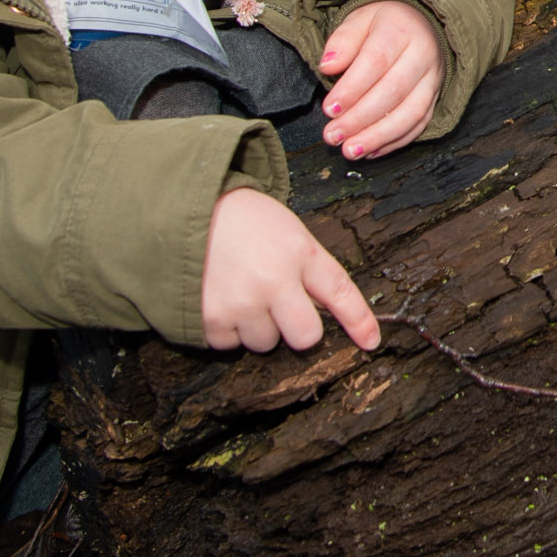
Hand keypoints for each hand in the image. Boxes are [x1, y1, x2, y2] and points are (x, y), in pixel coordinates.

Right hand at [201, 186, 379, 352]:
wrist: (185, 211)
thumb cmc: (243, 220)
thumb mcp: (288, 231)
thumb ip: (309, 268)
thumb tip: (326, 310)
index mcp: (298, 252)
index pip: (339, 292)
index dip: (359, 321)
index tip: (371, 342)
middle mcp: (273, 281)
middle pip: (305, 336)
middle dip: (299, 330)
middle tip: (281, 307)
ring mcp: (241, 304)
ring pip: (266, 342)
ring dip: (258, 327)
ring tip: (241, 292)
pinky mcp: (210, 320)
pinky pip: (230, 344)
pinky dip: (228, 329)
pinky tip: (220, 299)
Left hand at [318, 0, 443, 160]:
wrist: (422, 23)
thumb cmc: (384, 24)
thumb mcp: (359, 20)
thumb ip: (342, 41)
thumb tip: (328, 65)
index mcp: (401, 30)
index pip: (376, 62)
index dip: (351, 88)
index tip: (329, 108)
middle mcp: (423, 55)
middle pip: (393, 91)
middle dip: (360, 118)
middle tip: (333, 135)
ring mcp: (433, 79)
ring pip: (411, 112)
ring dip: (379, 136)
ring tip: (351, 150)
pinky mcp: (435, 98)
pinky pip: (420, 124)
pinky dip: (396, 141)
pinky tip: (372, 151)